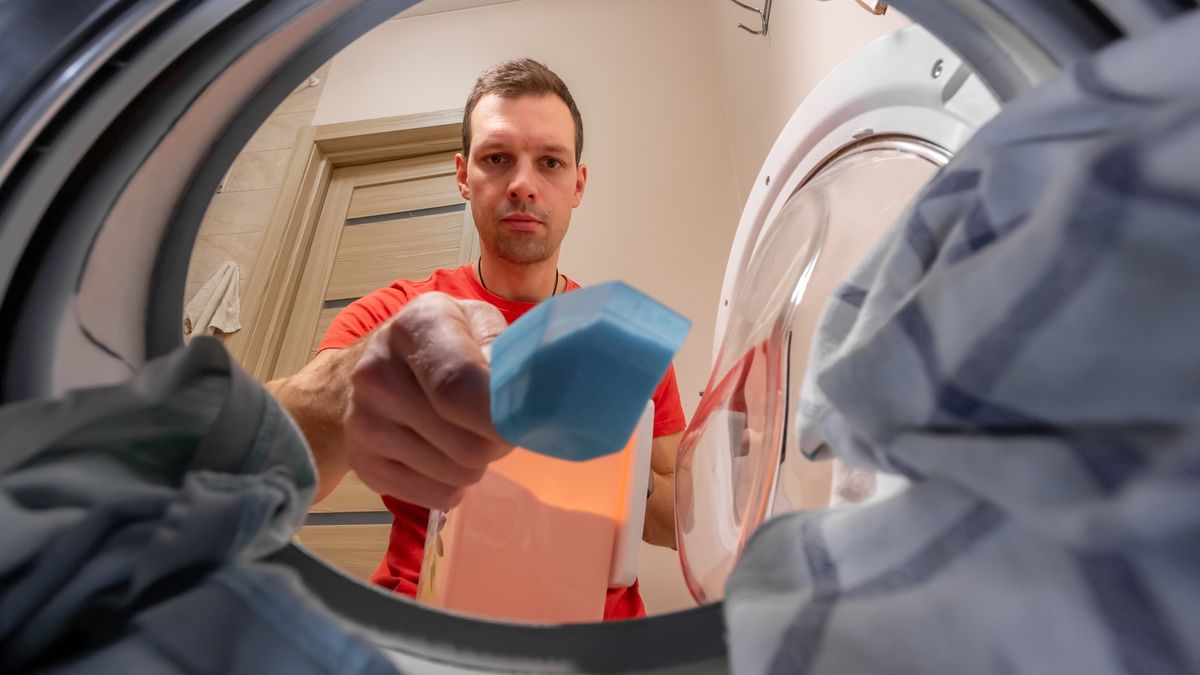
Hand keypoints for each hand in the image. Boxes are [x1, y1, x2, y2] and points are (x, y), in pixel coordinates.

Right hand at [343, 292, 512, 509]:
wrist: (373, 367)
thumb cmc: (445, 342)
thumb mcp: (479, 323)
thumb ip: (506, 351)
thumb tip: (525, 400)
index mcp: (417, 325)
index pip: (459, 387)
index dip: (502, 416)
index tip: (526, 422)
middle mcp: (377, 372)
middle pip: (466, 444)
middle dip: (498, 442)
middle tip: (498, 423)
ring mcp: (362, 421)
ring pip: (457, 475)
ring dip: (477, 463)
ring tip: (466, 433)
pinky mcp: (362, 464)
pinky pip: (437, 497)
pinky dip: (454, 484)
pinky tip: (443, 455)